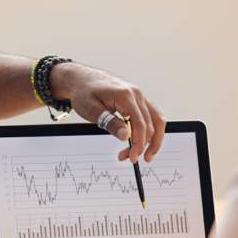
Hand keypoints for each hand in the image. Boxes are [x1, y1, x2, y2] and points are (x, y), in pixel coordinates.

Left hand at [50, 63, 165, 163]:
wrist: (81, 79)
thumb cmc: (84, 92)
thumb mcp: (92, 110)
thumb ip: (110, 123)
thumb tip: (126, 136)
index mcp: (125, 95)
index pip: (140, 124)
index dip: (138, 144)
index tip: (132, 157)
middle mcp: (136, 94)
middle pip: (150, 124)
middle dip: (142, 145)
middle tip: (130, 158)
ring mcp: (138, 96)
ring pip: (155, 120)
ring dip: (152, 139)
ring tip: (143, 153)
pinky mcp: (137, 100)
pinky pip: (150, 116)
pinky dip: (149, 130)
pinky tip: (141, 141)